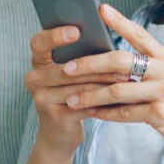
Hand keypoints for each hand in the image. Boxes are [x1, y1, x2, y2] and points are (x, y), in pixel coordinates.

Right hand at [24, 25, 129, 152]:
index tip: (77, 30)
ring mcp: (41, 98)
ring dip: (106, 83)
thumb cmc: (75, 93)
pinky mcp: (54, 116)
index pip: (39, 43)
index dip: (55, 36)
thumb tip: (110, 38)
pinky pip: (83, 105)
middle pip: (67, 68)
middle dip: (98, 65)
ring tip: (128, 79)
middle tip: (124, 60)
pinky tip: (121, 99)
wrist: (62, 132)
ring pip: (78, 87)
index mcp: (39, 61)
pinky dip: (104, 102)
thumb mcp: (76, 73)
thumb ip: (83, 56)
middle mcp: (34, 78)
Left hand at [60, 4, 163, 157]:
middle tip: (67, 68)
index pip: (140, 34)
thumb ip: (147, 71)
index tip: (100, 9)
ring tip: (70, 99)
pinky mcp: (161, 113)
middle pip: (120, 61)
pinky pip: (124, 112)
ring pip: (117, 89)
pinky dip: (104, 114)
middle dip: (90, 64)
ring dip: (90, 95)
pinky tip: (91, 113)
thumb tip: (109, 65)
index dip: (119, 21)